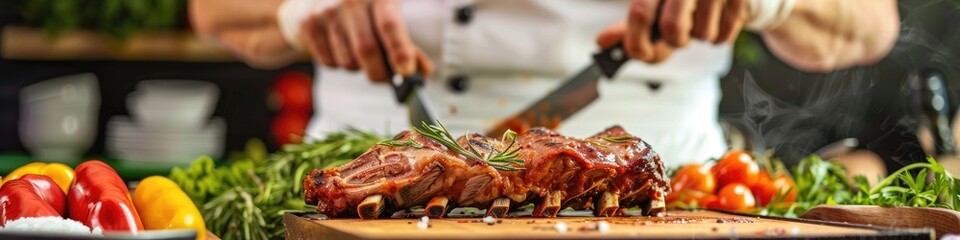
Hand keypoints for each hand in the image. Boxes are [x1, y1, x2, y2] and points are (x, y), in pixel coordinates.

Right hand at [299, 0, 432, 81]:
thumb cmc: (363, 9)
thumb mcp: (388, 15)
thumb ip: (406, 43)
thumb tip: (423, 71)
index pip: (389, 25)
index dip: (399, 50)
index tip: (406, 71)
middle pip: (366, 49)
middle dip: (380, 72)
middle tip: (388, 78)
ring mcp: (326, 10)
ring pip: (348, 61)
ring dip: (358, 67)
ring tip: (357, 51)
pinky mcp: (308, 24)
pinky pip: (330, 63)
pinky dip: (339, 64)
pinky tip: (340, 47)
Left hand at [597, 0, 747, 62]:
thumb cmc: (685, 1)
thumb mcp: (655, 9)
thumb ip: (630, 27)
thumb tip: (602, 42)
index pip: (639, 12)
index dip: (637, 41)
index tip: (640, 54)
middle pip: (673, 28)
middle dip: (675, 42)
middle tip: (679, 36)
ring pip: (701, 35)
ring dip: (699, 37)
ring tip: (702, 21)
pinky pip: (723, 36)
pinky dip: (718, 37)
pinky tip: (718, 20)